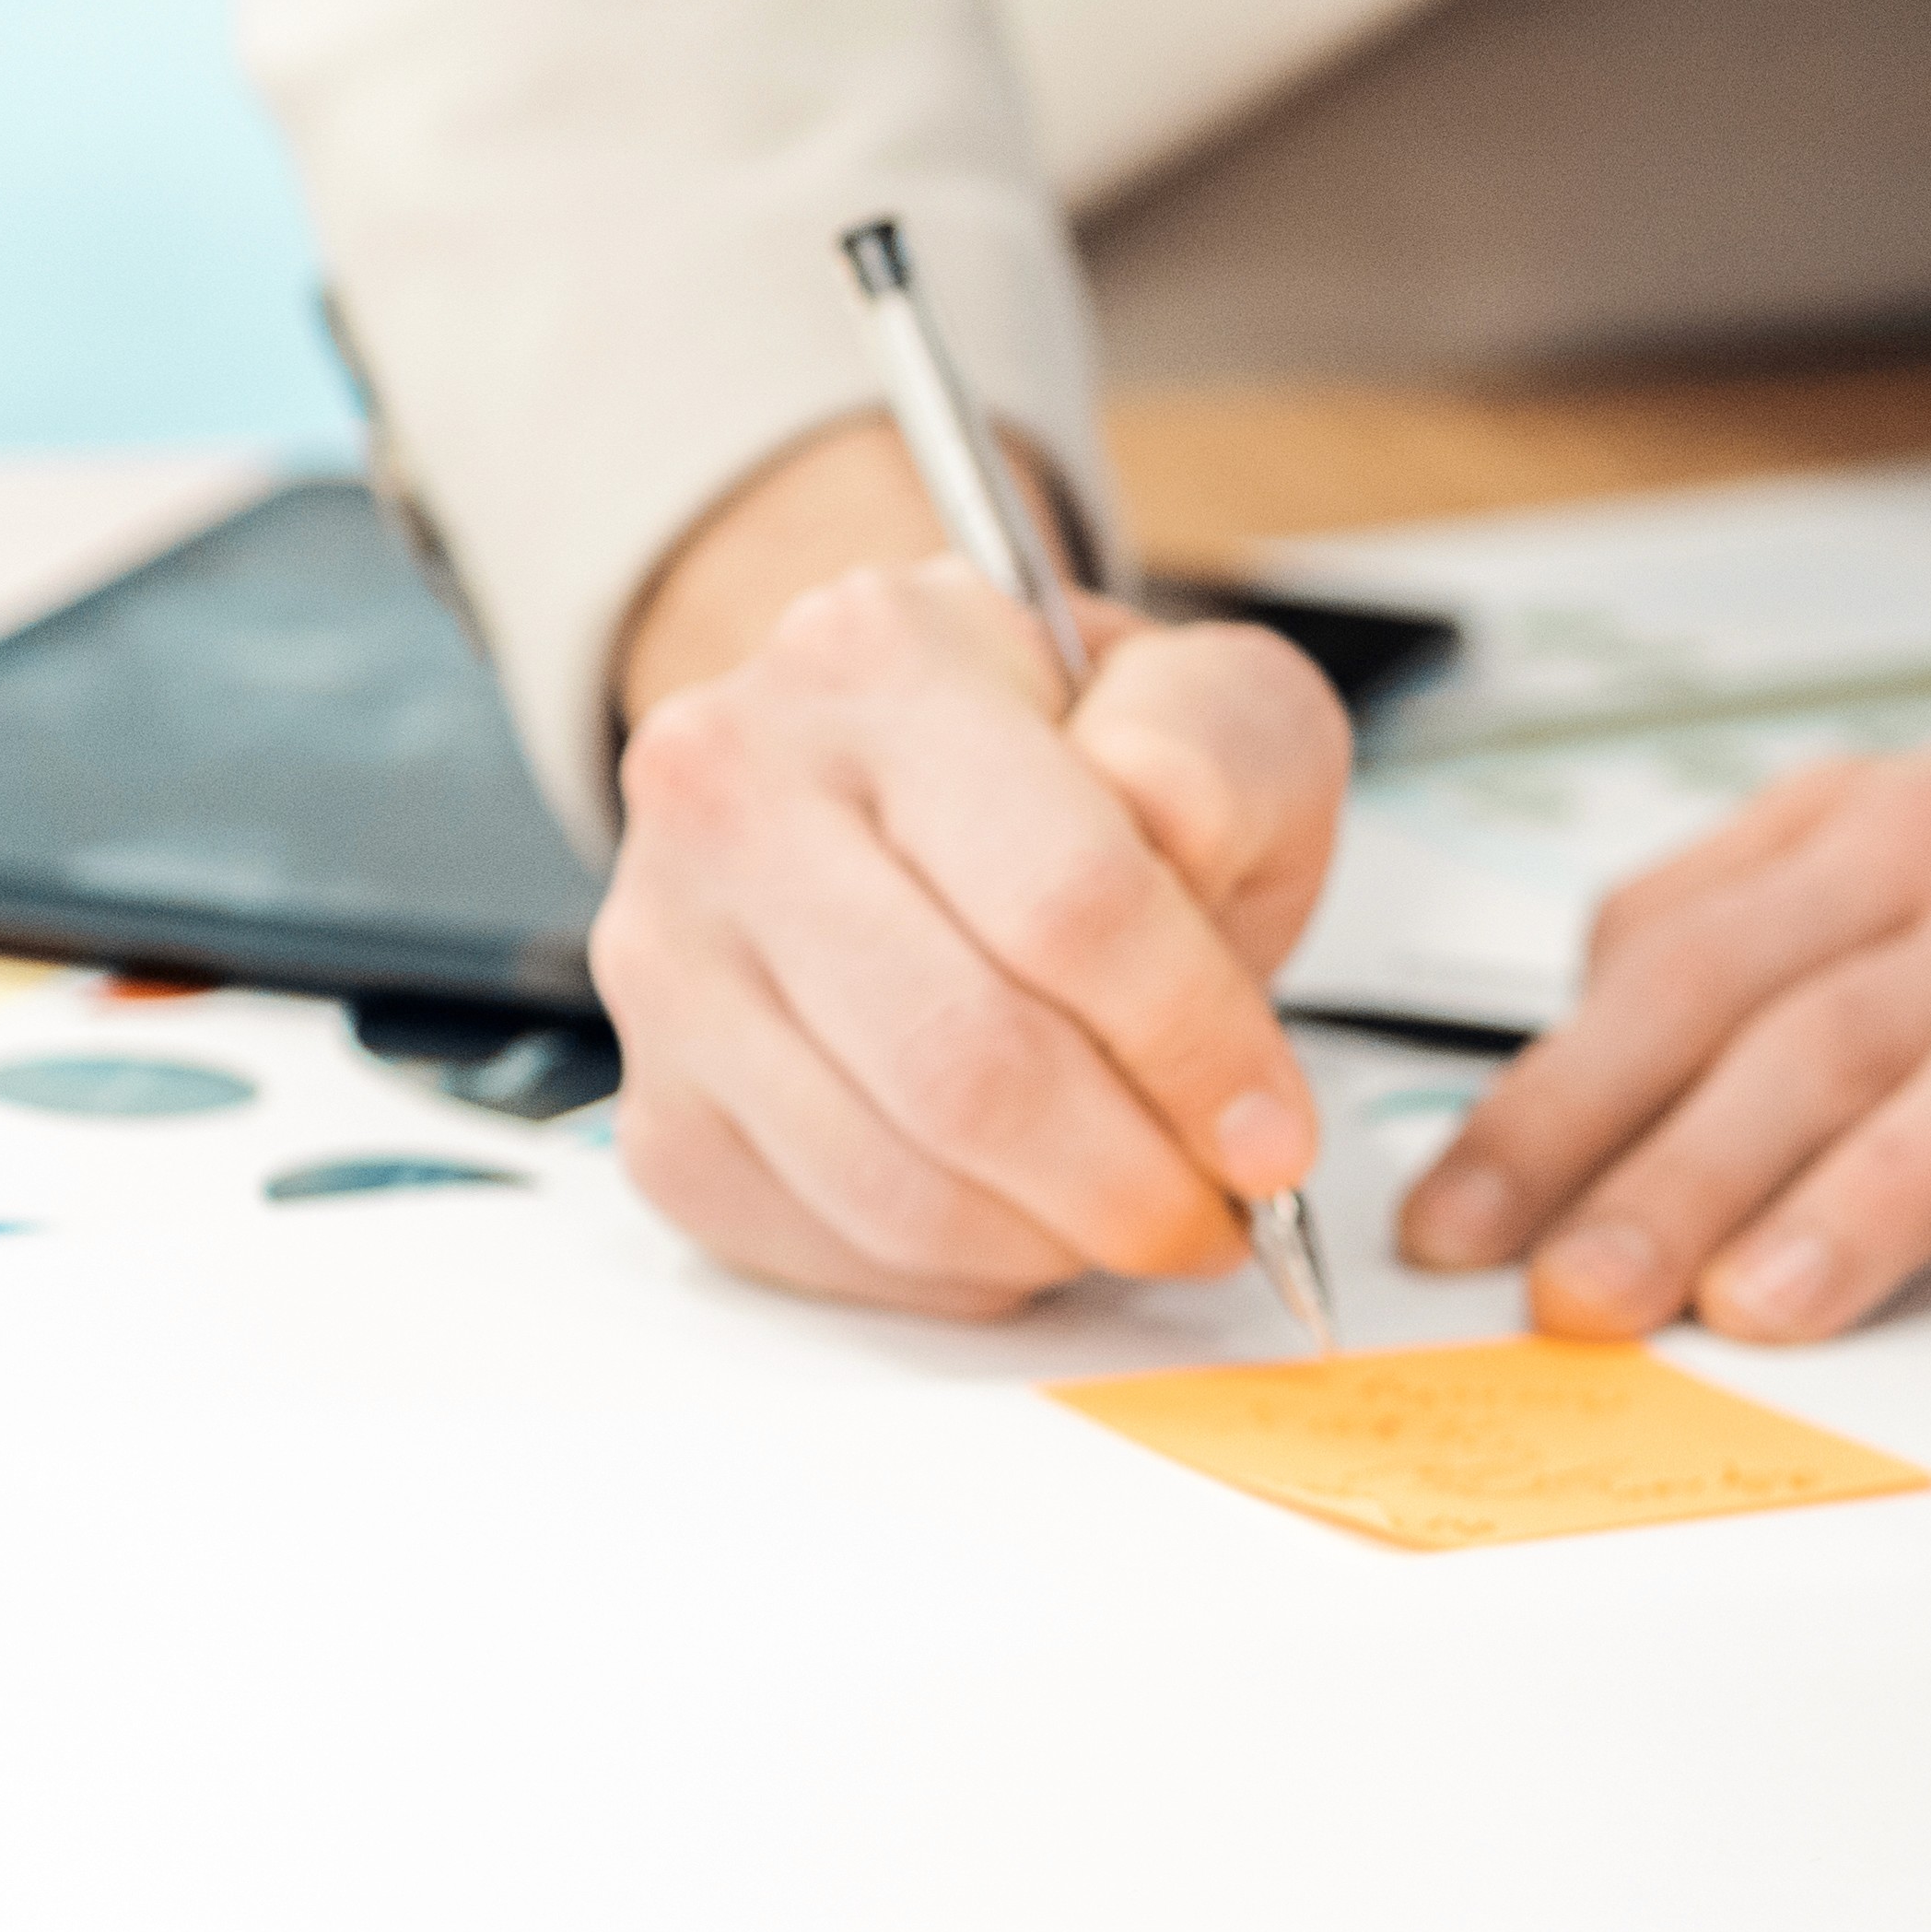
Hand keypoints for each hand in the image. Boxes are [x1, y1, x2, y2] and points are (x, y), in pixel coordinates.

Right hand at [598, 422, 1343, 1312]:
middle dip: (1131, 1178)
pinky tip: (1028, 1214)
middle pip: (965, 1063)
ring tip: (1137, 1211)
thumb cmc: (1072, 752)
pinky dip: (963, 1269)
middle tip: (1217, 1211)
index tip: (1272, 1129)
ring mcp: (668, 958)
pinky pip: (824, 1243)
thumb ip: (1214, 756)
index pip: (1068, 900)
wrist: (901, 777)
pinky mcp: (659, 1100)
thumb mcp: (1201, 698)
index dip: (1195, 1044)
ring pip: (890, 1179)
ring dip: (1056, 1238)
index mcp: (881, 662)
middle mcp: (733, 796)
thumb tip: (1179, 858)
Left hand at [1402, 601, 1930, 1347]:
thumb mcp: (1921, 832)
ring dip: (1881, 1196)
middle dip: (1684, 1164)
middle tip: (1580, 1295)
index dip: (1568, 1096)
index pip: (1700, 964)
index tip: (1464, 1224)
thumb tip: (1574, 1031)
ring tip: (1767, 1308)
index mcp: (1911, 838)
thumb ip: (1743, 912)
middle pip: (1836, 1025)